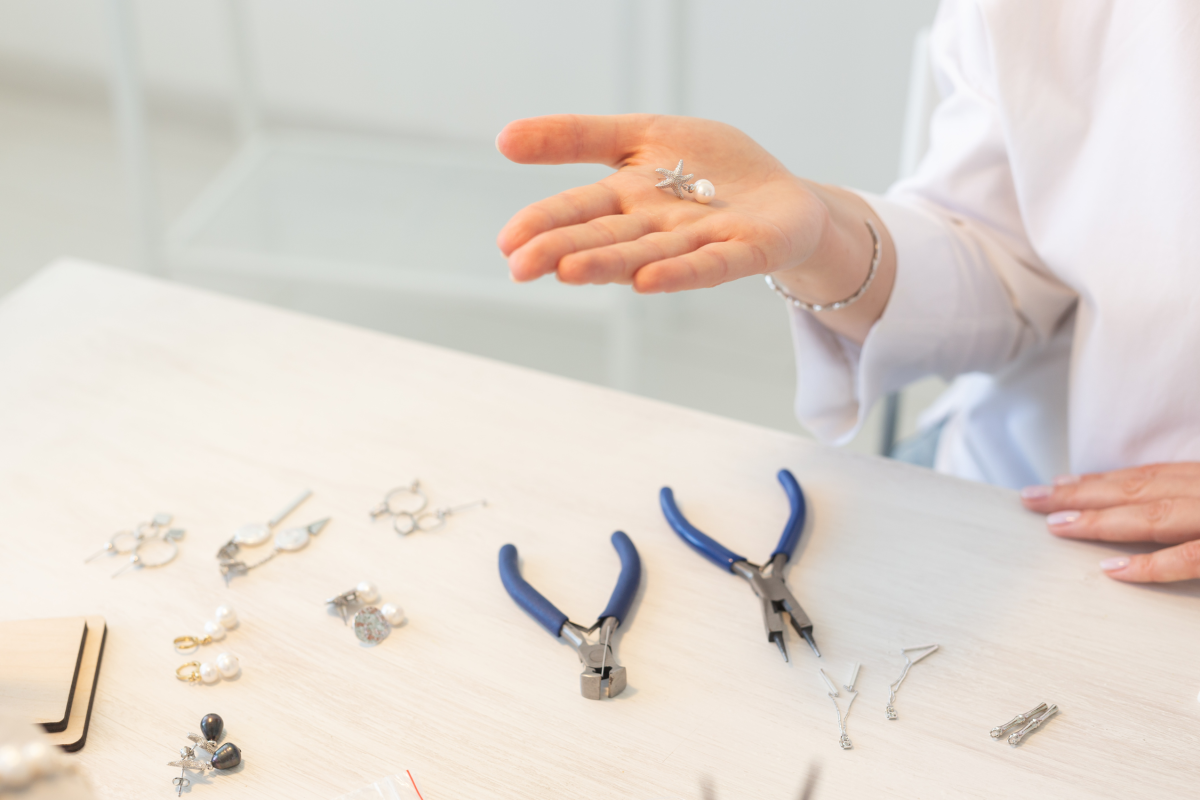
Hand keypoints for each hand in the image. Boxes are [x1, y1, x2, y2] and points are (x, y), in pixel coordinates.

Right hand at [495, 114, 892, 339]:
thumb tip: (503, 139)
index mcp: (630, 199)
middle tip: (521, 266)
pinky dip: (681, 273)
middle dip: (564, 250)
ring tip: (570, 272)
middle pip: (606, 237)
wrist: (783, 197)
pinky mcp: (744, 251)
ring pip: (648, 253)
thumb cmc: (710, 169)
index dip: (544, 223)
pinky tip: (649, 281)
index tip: (507, 242)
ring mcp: (699, 242)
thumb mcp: (643, 134)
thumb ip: (578, 136)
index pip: (579, 209)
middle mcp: (657, 227)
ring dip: (610, 263)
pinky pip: (710, 264)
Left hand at [1021, 463, 1199, 581]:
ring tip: (1056, 526)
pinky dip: (1149, 564)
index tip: (1061, 483)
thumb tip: (1152, 509)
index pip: (1149, 477)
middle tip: (1034, 498)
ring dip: (1100, 520)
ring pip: (1152, 517)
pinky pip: (1187, 558)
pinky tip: (1109, 569)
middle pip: (1137, 490)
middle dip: (1080, 494)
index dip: (1101, 480)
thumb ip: (1192, 502)